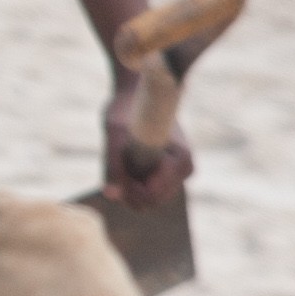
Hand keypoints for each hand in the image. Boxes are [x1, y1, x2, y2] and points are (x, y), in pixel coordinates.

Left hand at [99, 72, 194, 209]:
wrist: (136, 93)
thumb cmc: (128, 109)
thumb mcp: (115, 134)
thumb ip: (113, 166)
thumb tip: (110, 195)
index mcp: (181, 161)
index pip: (152, 195)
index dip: (128, 187)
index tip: (117, 164)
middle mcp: (184, 172)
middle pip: (149, 202)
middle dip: (127, 188)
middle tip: (117, 158)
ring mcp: (175, 175)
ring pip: (145, 201)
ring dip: (127, 186)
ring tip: (122, 156)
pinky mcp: (165, 175)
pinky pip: (143, 193)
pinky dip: (129, 183)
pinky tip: (126, 160)